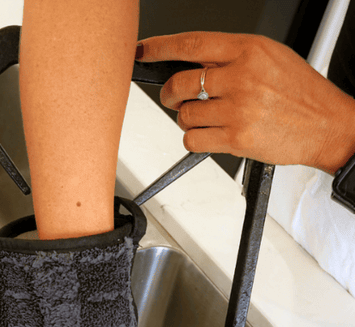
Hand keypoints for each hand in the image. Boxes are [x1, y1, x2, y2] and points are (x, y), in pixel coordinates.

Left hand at [135, 31, 354, 173]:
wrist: (325, 124)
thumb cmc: (299, 93)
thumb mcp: (268, 58)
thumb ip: (230, 58)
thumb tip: (192, 64)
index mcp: (248, 49)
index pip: (191, 44)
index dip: (160, 47)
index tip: (142, 51)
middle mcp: (241, 77)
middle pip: (180, 84)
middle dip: (170, 95)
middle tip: (176, 99)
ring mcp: (237, 109)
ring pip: (184, 115)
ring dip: (188, 119)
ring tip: (209, 119)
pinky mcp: (236, 138)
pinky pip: (193, 140)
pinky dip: (195, 140)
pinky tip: (212, 135)